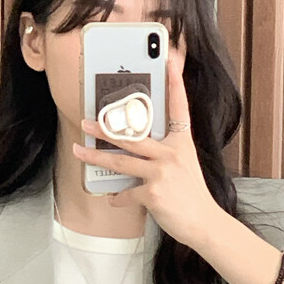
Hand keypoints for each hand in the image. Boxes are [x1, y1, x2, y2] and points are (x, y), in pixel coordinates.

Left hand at [72, 38, 221, 249]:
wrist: (205, 224)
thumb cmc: (193, 196)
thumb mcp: (185, 167)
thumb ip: (165, 155)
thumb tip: (137, 154)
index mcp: (182, 144)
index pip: (179, 107)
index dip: (175, 82)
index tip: (170, 59)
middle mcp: (172, 154)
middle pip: (133, 136)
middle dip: (106, 128)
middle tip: (86, 122)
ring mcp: (162, 173)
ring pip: (122, 161)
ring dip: (96, 158)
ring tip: (79, 151)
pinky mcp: (153, 194)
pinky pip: (127, 193)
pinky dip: (118, 198)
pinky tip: (113, 198)